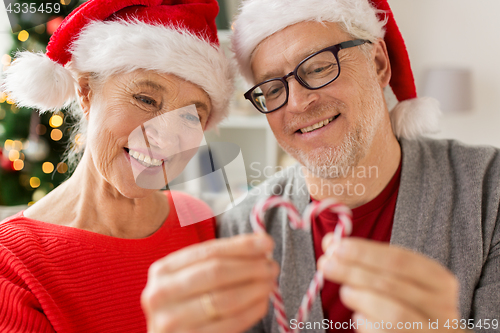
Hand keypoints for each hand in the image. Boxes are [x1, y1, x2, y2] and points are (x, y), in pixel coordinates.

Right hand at [141, 233, 278, 332]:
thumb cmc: (185, 305)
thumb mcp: (190, 278)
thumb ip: (218, 260)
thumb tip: (261, 243)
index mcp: (162, 271)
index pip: (208, 252)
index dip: (241, 246)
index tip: (266, 242)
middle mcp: (161, 295)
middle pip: (216, 273)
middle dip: (250, 266)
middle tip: (271, 265)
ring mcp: (172, 321)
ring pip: (224, 299)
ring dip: (254, 288)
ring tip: (269, 283)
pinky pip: (230, 324)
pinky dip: (251, 311)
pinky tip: (262, 303)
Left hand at [317, 236, 463, 332]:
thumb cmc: (403, 302)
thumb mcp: (392, 277)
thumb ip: (365, 260)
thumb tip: (329, 242)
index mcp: (440, 280)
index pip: (400, 259)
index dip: (366, 252)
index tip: (336, 246)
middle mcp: (443, 307)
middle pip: (391, 284)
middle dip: (353, 271)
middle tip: (326, 265)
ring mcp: (432, 331)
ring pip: (392, 313)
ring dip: (360, 298)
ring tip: (345, 292)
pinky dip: (365, 323)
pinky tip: (359, 317)